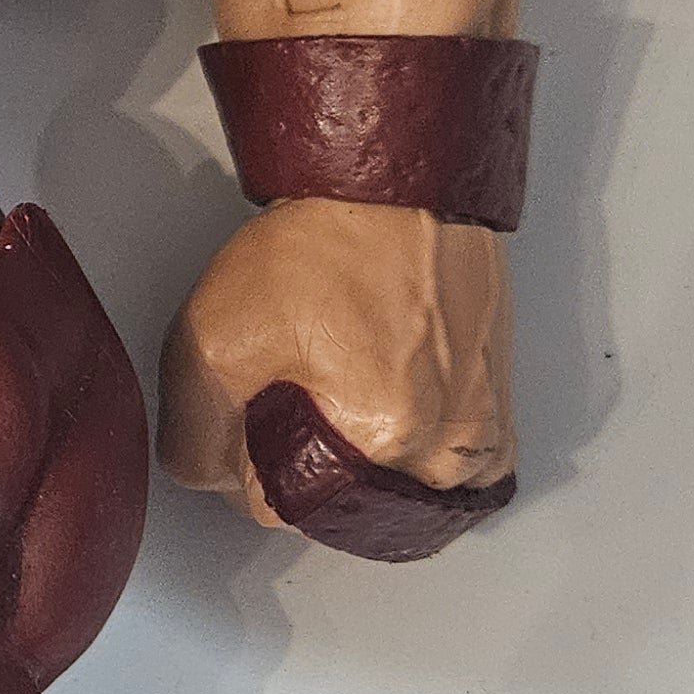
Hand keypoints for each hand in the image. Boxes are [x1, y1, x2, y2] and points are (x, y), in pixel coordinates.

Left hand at [157, 199, 512, 532]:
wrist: (396, 185)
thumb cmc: (326, 245)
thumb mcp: (215, 341)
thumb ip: (194, 434)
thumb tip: (207, 477)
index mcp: (387, 441)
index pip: (279, 508)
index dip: (240, 460)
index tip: (241, 410)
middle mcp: (450, 450)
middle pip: (342, 508)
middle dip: (299, 465)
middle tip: (287, 390)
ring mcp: (484, 432)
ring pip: (394, 495)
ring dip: (354, 464)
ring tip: (334, 390)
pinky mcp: (499, 409)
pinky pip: (451, 473)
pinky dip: (410, 459)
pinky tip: (381, 411)